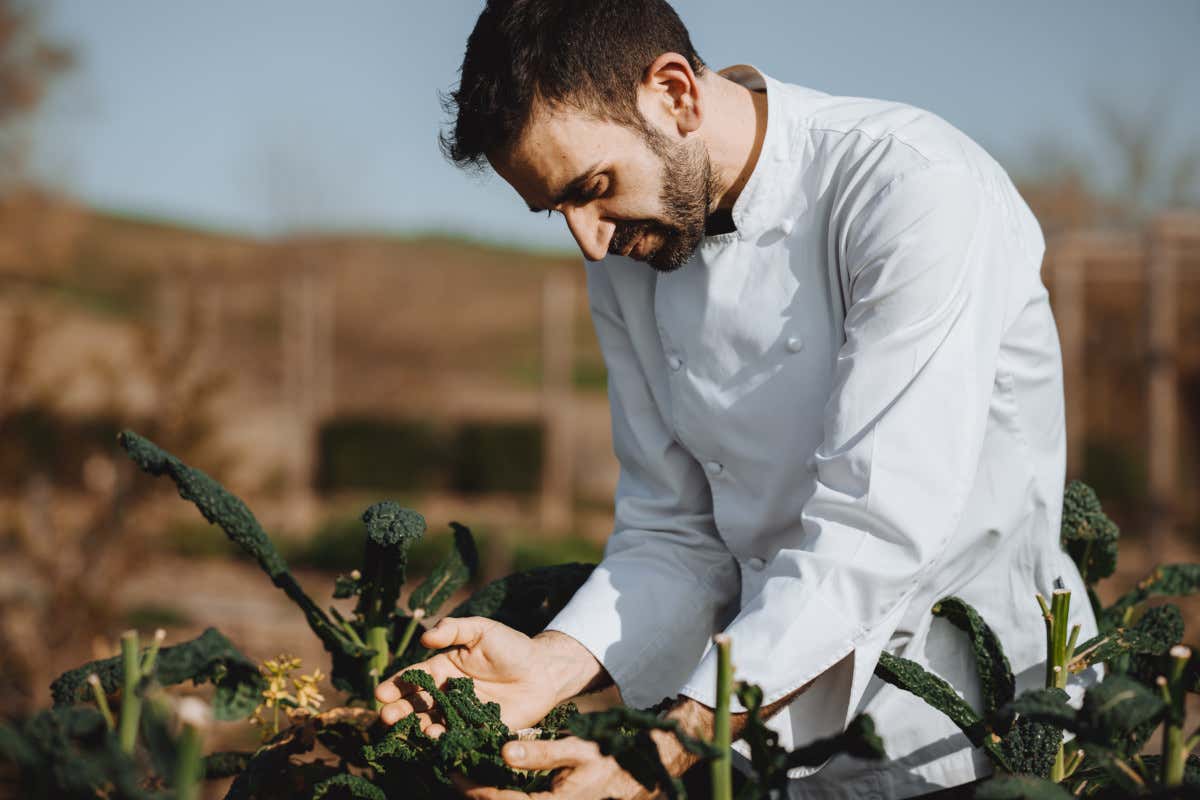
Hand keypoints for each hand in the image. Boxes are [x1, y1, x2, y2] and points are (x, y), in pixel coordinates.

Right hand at [374, 617, 600, 732]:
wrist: (544, 670)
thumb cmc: (511, 646)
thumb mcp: (481, 630)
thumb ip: (453, 629)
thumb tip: (425, 637)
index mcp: (443, 669)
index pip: (414, 678)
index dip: (396, 685)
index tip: (380, 693)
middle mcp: (447, 694)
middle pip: (417, 705)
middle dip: (399, 711)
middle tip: (386, 716)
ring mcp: (461, 714)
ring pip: (433, 723)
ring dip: (419, 728)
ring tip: (412, 729)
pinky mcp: (479, 730)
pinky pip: (459, 736)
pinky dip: (446, 738)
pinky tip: (437, 738)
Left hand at [453, 738, 657, 799]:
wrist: (634, 774)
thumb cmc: (607, 759)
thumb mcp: (577, 750)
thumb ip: (542, 752)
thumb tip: (505, 752)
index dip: (477, 791)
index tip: (455, 774)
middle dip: (475, 796)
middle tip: (450, 777)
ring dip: (486, 796)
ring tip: (461, 779)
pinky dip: (500, 796)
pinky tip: (486, 783)